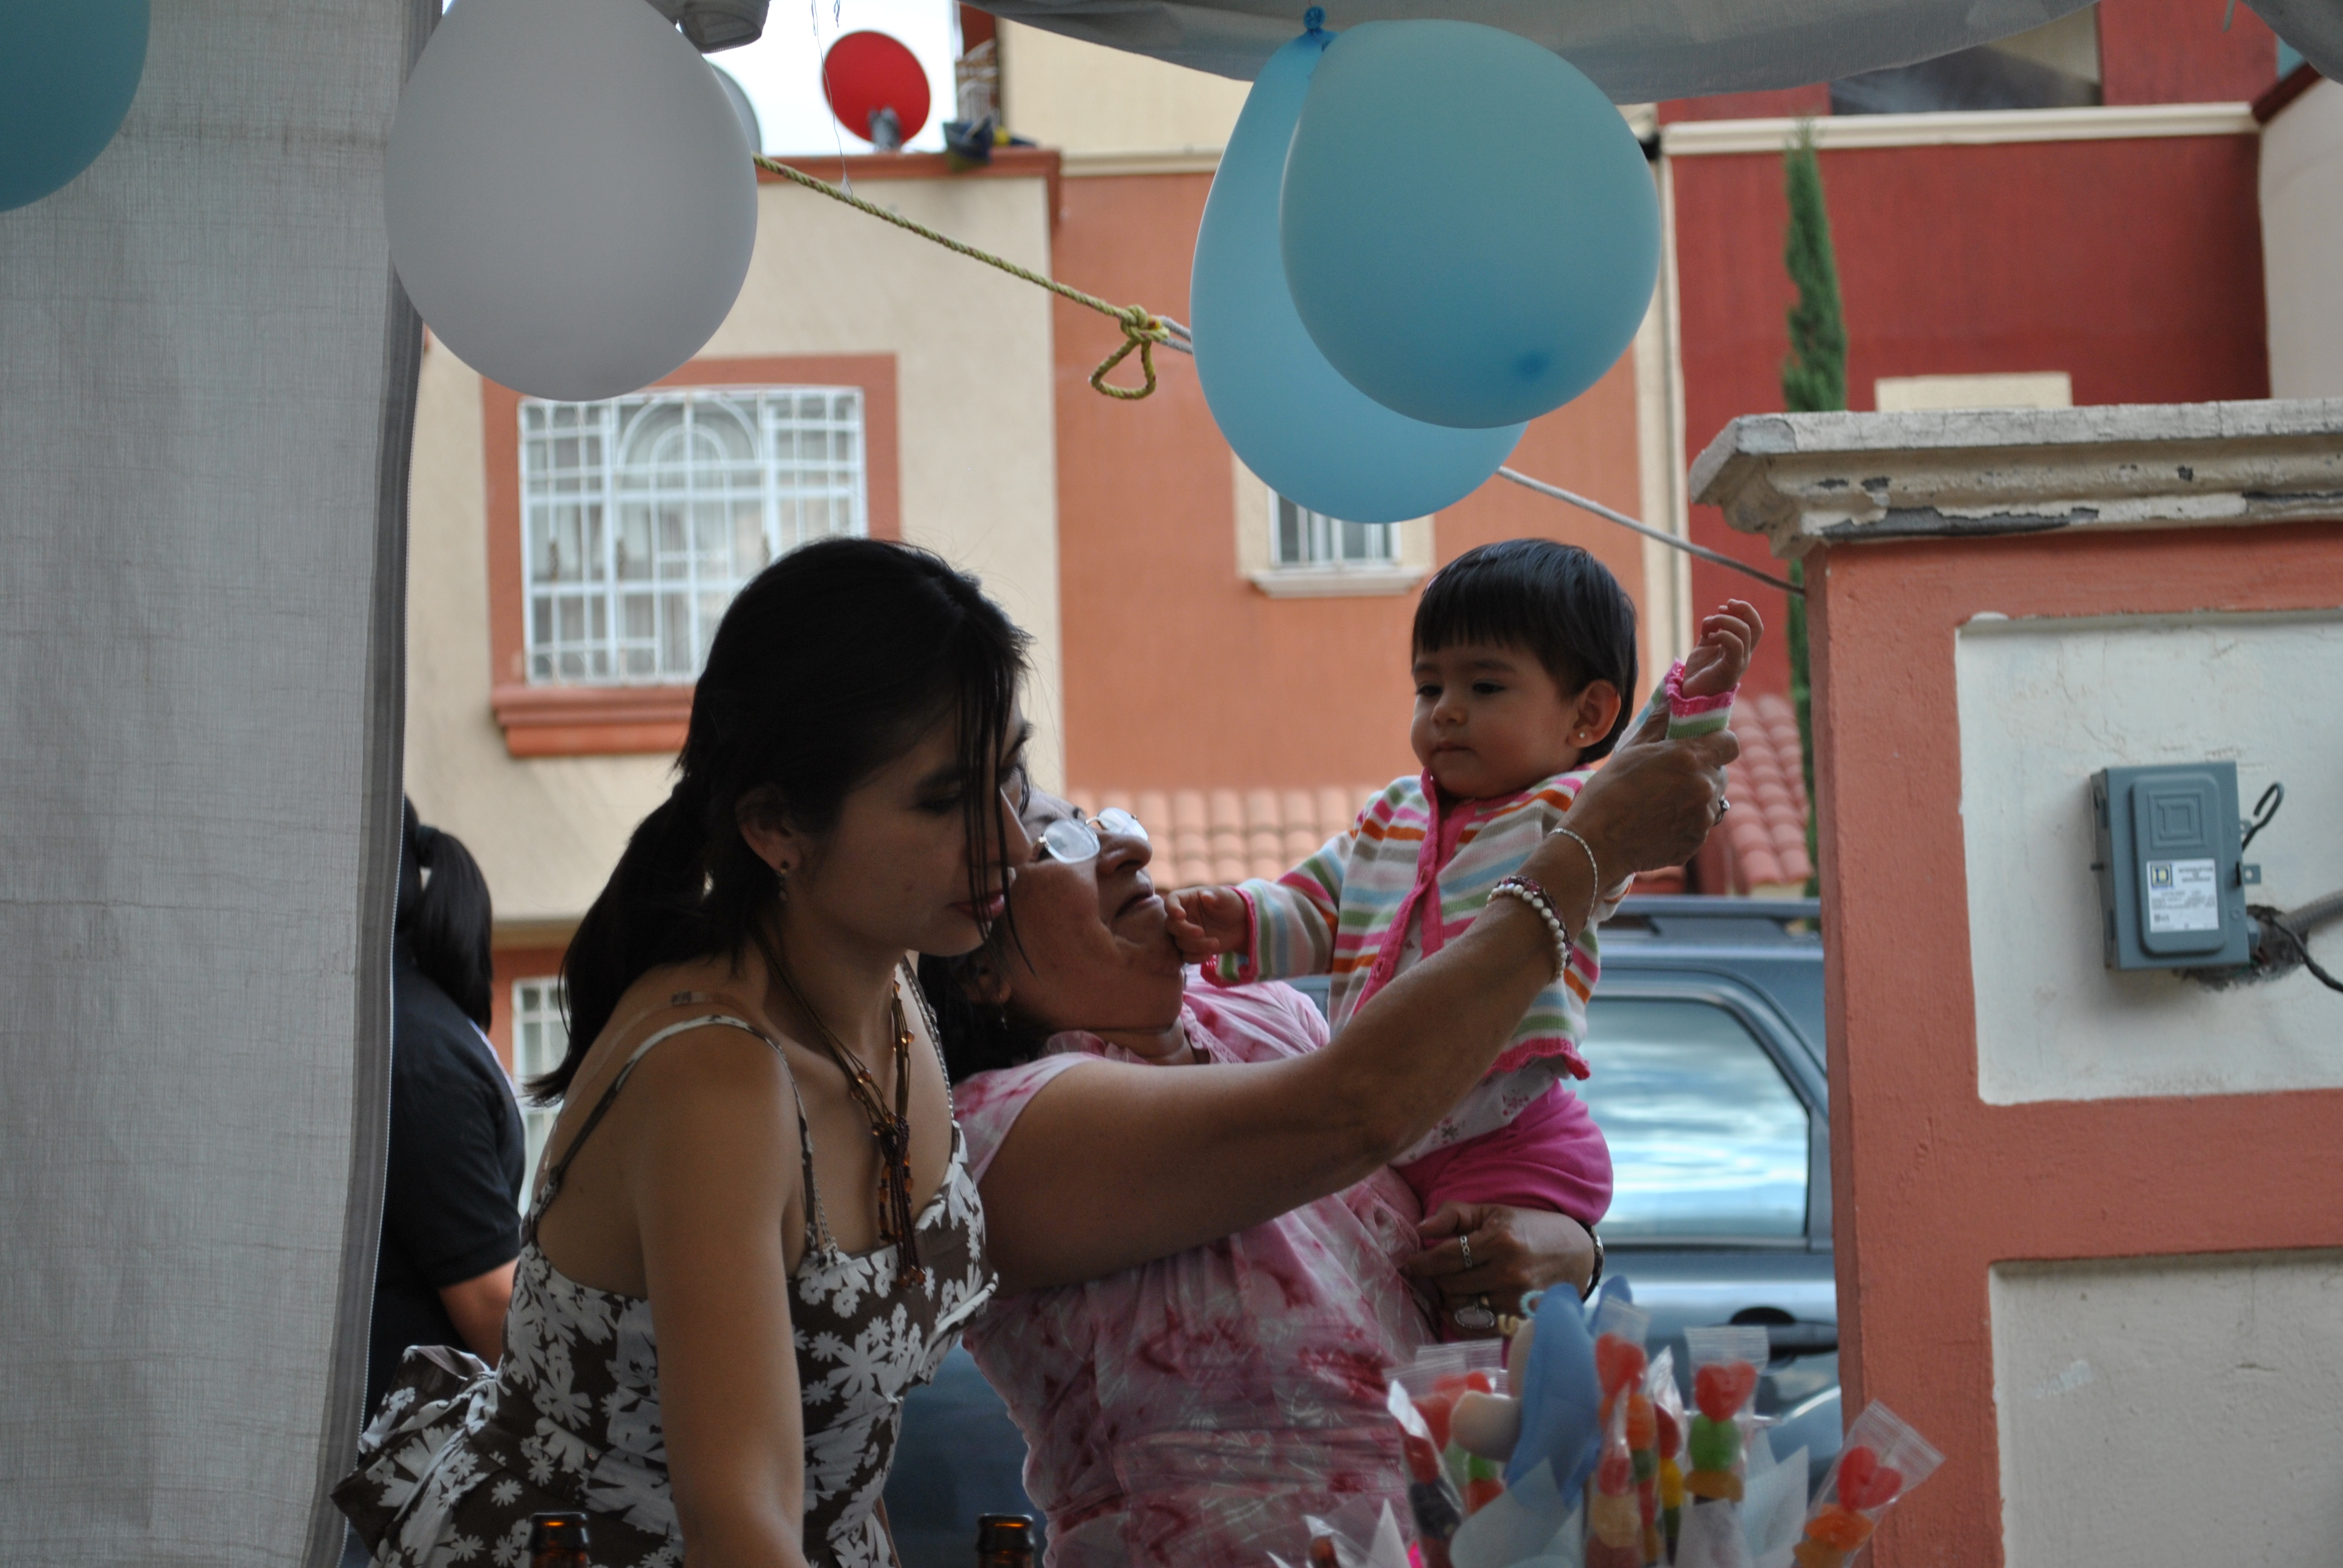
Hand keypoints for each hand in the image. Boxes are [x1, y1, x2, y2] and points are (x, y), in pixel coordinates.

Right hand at [1164, 885, 1247, 959]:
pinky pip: (1185, 956)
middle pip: (1171, 925)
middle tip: (1202, 933)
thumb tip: (1205, 896)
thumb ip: (1217, 896)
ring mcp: (1185, 933)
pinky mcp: (1191, 948)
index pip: (1171, 901)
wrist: (1240, 925)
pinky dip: (1195, 957)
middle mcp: (1182, 916)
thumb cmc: (1231, 905)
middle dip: (1185, 931)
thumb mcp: (1227, 898)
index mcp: (1187, 899)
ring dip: (1196, 945)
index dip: (1172, 908)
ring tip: (1216, 943)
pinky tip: (1209, 955)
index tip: (1181, 915)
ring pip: (1179, 942)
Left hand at [1401, 1202, 1596, 1331]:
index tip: (1408, 1265)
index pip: (1444, 1257)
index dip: (1420, 1263)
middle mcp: (1507, 1272)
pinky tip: (1464, 1306)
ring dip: (1450, 1299)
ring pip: (1460, 1308)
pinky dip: (1465, 1319)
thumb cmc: (1530, 1228)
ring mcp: (1515, 1300)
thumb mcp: (1493, 1212)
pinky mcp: (1521, 1320)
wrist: (1577, 1253)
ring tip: (1454, 1287)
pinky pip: (1478, 1328)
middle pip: (1449, 1284)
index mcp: (1499, 1240)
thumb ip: (1455, 1215)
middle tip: (1437, 1272)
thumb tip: (1420, 1229)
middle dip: (1436, 1278)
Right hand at [1540, 714, 1736, 879]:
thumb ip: (1659, 722)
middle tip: (1671, 777)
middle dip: (1702, 771)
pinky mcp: (1696, 842)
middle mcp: (1704, 787)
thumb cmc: (1607, 792)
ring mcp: (1703, 818)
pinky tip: (1657, 823)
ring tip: (1660, 803)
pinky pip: (1701, 825)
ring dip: (1694, 798)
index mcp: (1689, 758)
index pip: (1730, 743)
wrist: (1595, 844)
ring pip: (1711, 800)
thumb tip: (1673, 696)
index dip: (1717, 742)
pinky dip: (1686, 822)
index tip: (1700, 746)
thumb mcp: (1631, 749)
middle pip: (1720, 773)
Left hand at [1678, 598, 1762, 699]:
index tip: (1726, 604)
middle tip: (1722, 606)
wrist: (1690, 694)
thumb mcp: (1705, 646)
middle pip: (1756, 627)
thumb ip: (1712, 630)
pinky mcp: (1730, 670)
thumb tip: (1714, 616)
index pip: (1754, 626)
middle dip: (1743, 610)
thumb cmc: (1699, 672)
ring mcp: (1739, 663)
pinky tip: (1709, 637)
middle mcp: (1744, 656)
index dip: (1745, 610)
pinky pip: (1736, 646)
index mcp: (1740, 649)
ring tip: (1709, 627)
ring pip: (1745, 632)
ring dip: (1725, 621)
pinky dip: (1723, 634)